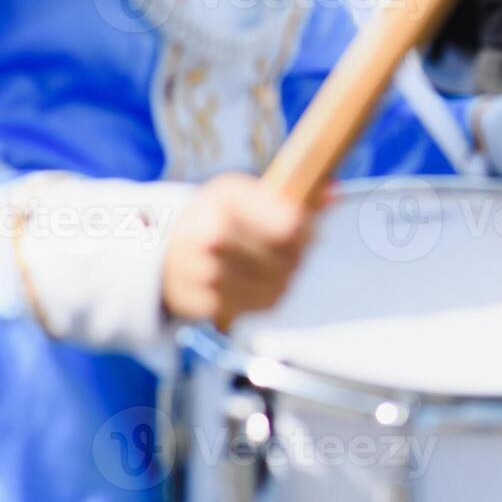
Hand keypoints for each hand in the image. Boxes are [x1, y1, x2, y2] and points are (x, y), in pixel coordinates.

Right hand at [162, 174, 318, 327]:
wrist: (166, 249)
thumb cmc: (223, 219)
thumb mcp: (252, 196)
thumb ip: (297, 195)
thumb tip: (334, 194)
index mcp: (227, 196)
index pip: (290, 226)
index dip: (306, 233)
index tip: (303, 230)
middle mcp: (208, 231)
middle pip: (286, 261)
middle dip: (295, 259)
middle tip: (288, 254)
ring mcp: (199, 270)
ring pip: (274, 288)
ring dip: (282, 282)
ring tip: (271, 269)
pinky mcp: (196, 301)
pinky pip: (253, 308)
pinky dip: (260, 300)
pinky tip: (252, 285)